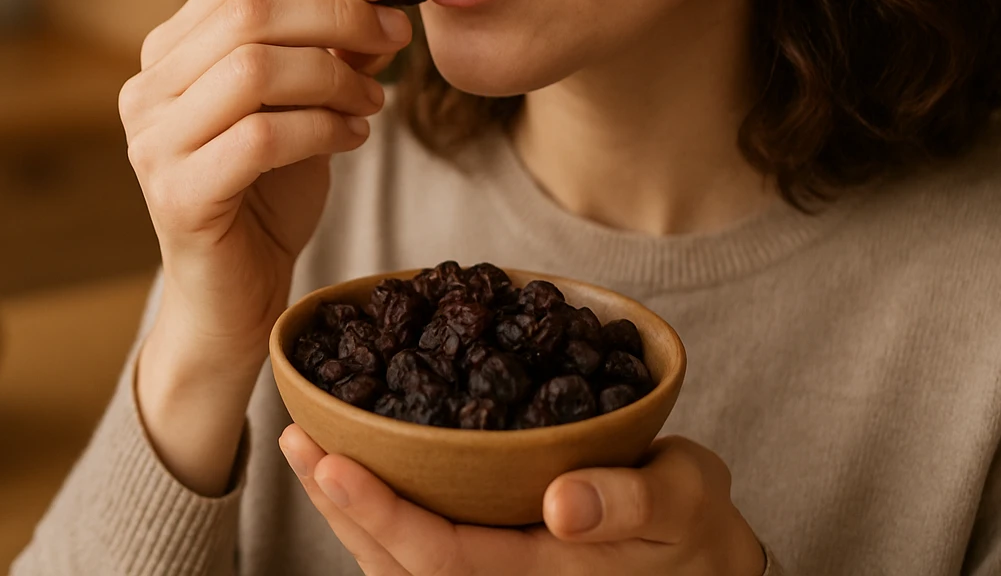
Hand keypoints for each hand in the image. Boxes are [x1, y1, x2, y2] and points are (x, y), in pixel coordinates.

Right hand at [121, 0, 412, 493]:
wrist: (234, 298)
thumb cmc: (267, 196)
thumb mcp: (306, 104)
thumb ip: (331, 49)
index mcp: (170, 51)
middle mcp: (149, 89)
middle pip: (250, 9)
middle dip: (340, 12)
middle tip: (396, 33)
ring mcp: (155, 142)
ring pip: (254, 67)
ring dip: (335, 74)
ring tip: (373, 99)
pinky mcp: (179, 195)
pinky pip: (262, 137)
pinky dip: (323, 127)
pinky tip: (353, 136)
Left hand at [279, 425, 766, 575]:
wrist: (706, 561)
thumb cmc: (696, 527)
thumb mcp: (684, 502)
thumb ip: (629, 503)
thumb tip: (562, 501)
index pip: (438, 558)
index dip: (379, 512)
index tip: (331, 461)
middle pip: (395, 565)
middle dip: (339, 505)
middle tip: (294, 438)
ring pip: (394, 562)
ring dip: (345, 509)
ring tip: (304, 446)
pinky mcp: (489, 561)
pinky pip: (417, 549)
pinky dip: (376, 510)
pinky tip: (350, 465)